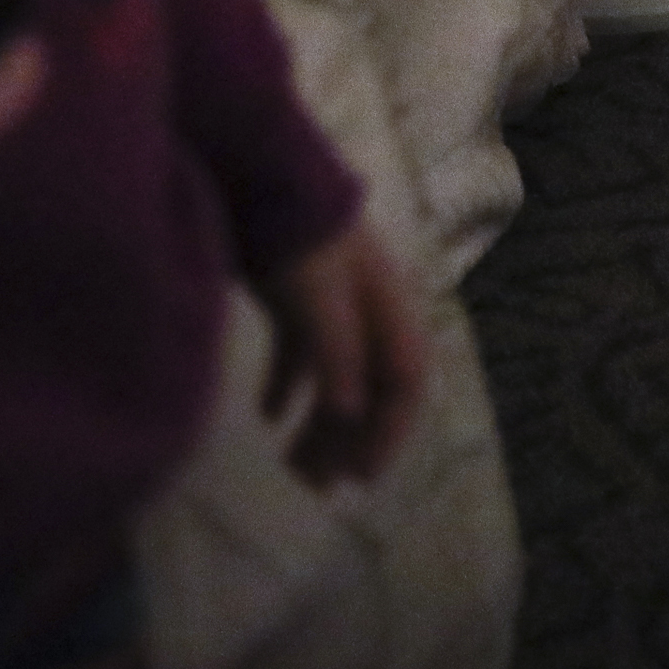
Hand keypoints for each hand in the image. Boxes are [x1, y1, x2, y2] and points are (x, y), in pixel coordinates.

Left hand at [253, 219, 426, 486]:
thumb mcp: (322, 302)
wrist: (266, 181)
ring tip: (290, 467)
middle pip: (370, 390)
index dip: (387, 436)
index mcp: (391, 315)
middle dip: (347, 441)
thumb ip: (338, 359)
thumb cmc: (303, 242)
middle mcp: (372, 316)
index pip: (403, 387)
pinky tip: (265, 417)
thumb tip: (350, 416)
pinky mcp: (301, 303)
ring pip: (337, 380)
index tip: (358, 479)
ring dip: (318, 424)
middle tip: (316, 487)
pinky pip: (302, 359)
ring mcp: (336, 310)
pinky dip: (286, 389)